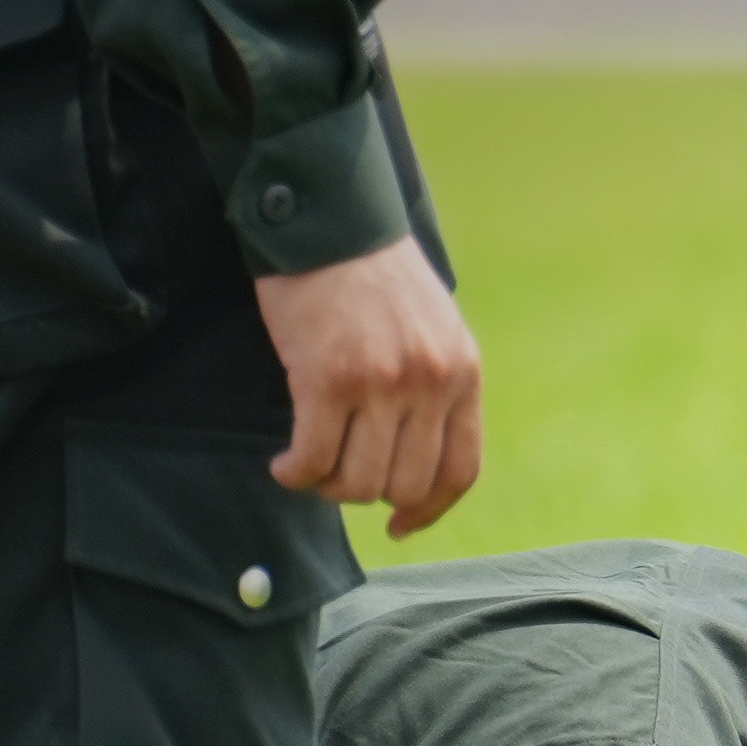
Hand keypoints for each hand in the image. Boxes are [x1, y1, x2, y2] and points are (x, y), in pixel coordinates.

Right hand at [253, 238, 485, 537]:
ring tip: (309, 468)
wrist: (327, 221)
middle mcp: (430, 383)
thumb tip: (415, 452)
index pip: (460, 470)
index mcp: (462, 374)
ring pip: (359, 481)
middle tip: (337, 478)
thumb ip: (436, 385)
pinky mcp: (327, 380)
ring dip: (328, 486)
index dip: (430, 509)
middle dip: (368, 494)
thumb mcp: (433, 328)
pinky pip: (315, 458)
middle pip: (406, 484)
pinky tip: (284, 465)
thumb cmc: (371, 275)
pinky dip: (296, 473)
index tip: (402, 524)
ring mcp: (381, 384)